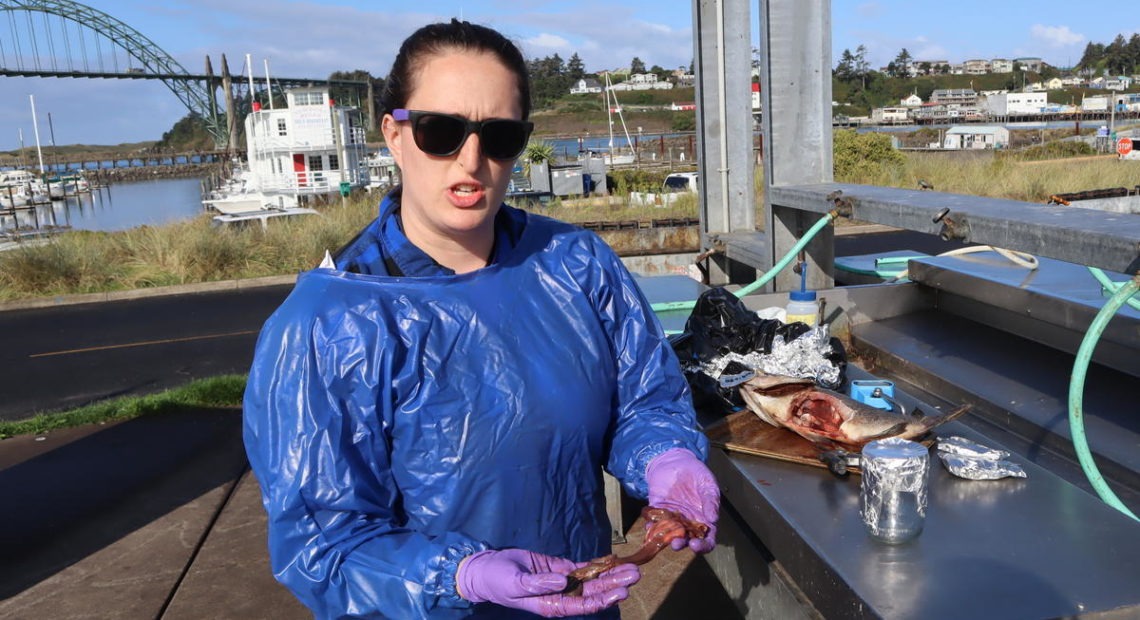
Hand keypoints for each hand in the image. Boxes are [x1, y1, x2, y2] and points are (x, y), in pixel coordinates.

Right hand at [456, 548, 639, 617]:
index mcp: (551, 605)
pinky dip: (597, 565)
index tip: (621, 592)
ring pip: (592, 581)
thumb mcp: (515, 583)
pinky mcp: (559, 568)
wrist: (486, 569)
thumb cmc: (498, 580)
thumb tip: (563, 582)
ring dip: (611, 575)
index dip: (603, 600)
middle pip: (594, 593)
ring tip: (632, 568)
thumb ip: (539, 584)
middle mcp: (562, 596)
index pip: (583, 606)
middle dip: (615, 584)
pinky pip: (582, 569)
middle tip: (635, 575)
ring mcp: (562, 582)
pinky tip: (613, 561)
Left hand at [645, 448, 719, 552]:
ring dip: (666, 539)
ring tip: (664, 538)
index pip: (707, 540)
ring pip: (669, 535)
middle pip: (687, 541)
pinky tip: (649, 526)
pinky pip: (654, 523)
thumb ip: (711, 500)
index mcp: (704, 520)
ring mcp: (672, 519)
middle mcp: (688, 524)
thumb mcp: (707, 483)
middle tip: (677, 543)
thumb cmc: (696, 473)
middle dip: (682, 544)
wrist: (675, 461)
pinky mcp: (658, 513)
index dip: (703, 546)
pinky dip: (651, 527)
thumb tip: (714, 519)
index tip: (696, 545)